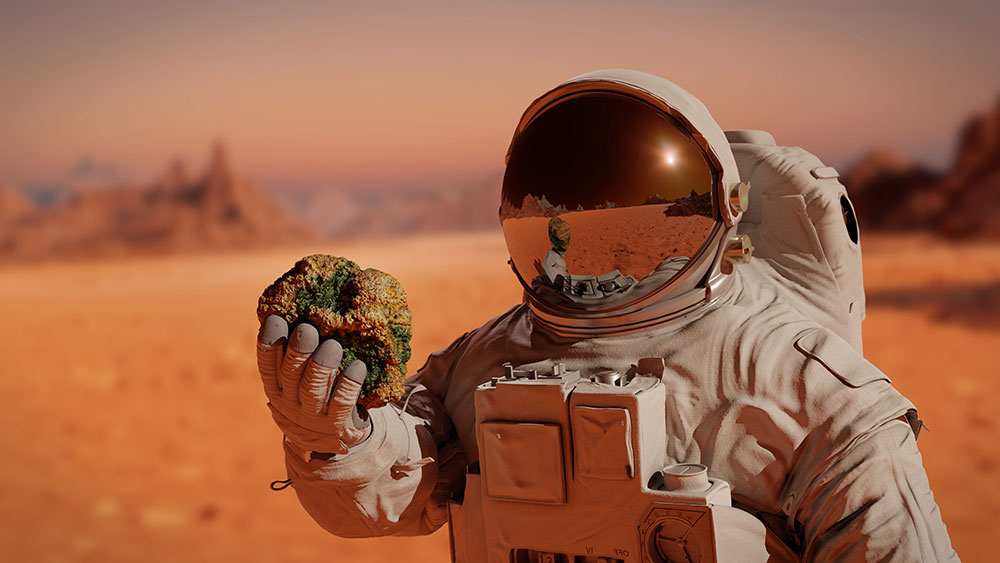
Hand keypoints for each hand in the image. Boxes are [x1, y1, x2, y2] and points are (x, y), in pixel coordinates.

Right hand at [257, 315, 371, 457]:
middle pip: (290, 375)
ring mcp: (312, 416)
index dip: (269, 342)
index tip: (275, 319)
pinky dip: (349, 385)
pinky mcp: (336, 425)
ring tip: (333, 346)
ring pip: (313, 390)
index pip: (267, 364)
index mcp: (277, 387)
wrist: (333, 439)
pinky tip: (358, 367)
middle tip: (307, 330)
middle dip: (298, 351)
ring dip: (322, 367)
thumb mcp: (300, 378)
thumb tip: (307, 307)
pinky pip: (342, 404)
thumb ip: (300, 352)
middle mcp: (290, 402)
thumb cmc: (317, 394)